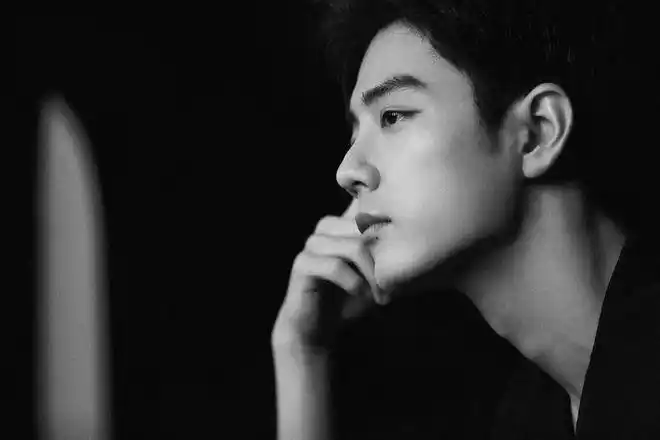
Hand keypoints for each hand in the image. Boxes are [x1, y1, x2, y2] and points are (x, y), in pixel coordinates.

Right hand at [272, 200, 379, 352]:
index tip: (394, 204)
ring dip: (372, 275)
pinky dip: (355, 284)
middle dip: (384, 260)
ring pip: (353, 247)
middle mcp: (327, 228)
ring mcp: (313, 244)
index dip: (374, 190)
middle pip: (366, 229)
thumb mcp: (376, 274)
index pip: (362, 200)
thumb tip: (422, 238)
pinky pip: (335, 266)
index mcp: (344, 224)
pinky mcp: (302, 264)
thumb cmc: (351, 299)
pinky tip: (363, 298)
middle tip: (394, 287)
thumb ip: (390, 255)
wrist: (317, 329)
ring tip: (381, 297)